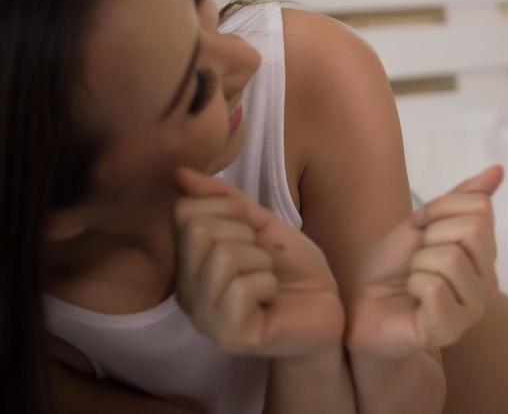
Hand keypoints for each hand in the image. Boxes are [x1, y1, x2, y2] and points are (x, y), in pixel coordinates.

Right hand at [173, 167, 343, 356]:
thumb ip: (222, 200)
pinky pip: (243, 286)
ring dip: (261, 261)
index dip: (230, 211)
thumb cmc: (293, 267)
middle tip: (263, 260)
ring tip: (268, 279)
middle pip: (201, 231)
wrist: (327, 305)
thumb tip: (179, 172)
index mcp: (188, 264)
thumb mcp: (260, 223)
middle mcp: (186, 293)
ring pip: (223, 258)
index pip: (184, 212)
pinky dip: (268, 284)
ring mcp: (204, 318)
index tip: (252, 232)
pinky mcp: (228, 336)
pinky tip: (271, 300)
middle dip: (247, 236)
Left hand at [347, 165, 505, 357]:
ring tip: (412, 280)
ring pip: (451, 259)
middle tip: (417, 257)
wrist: (359, 306)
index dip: (440, 210)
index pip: (481, 208)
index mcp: (485, 253)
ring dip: (418, 264)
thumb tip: (498, 169)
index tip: (421, 228)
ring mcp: (473, 308)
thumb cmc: (390, 266)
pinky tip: (412, 298)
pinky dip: (413, 285)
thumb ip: (462, 199)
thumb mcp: (422, 223)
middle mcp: (488, 281)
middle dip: (432, 236)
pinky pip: (434, 287)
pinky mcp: (451, 329)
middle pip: (472, 231)